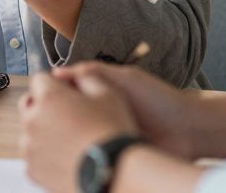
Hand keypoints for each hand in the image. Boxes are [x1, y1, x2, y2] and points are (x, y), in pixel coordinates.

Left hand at [19, 73, 138, 192]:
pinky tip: (66, 155)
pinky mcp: (32, 169)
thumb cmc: (113, 132)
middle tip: (67, 116)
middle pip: (29, 104)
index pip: (39, 79)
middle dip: (44, 105)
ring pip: (30, 131)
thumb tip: (71, 74)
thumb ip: (85, 76)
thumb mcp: (108, 93)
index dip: (54, 84)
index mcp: (49, 97)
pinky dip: (45, 154)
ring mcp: (30, 146)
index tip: (65, 93)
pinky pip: (34, 155)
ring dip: (44, 131)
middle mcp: (33, 119)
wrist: (116, 172)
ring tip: (70, 139)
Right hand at [54, 63, 200, 158]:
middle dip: (54, 119)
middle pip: (66, 116)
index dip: (50, 96)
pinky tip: (72, 153)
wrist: (187, 131)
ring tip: (56, 139)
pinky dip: (81, 152)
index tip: (38, 100)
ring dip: (66, 137)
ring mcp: (104, 134)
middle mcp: (99, 114)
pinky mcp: (111, 152)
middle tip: (42, 123)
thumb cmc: (159, 100)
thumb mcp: (125, 78)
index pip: (65, 93)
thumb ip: (92, 72)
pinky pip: (89, 152)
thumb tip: (55, 73)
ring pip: (74, 136)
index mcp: (99, 93)